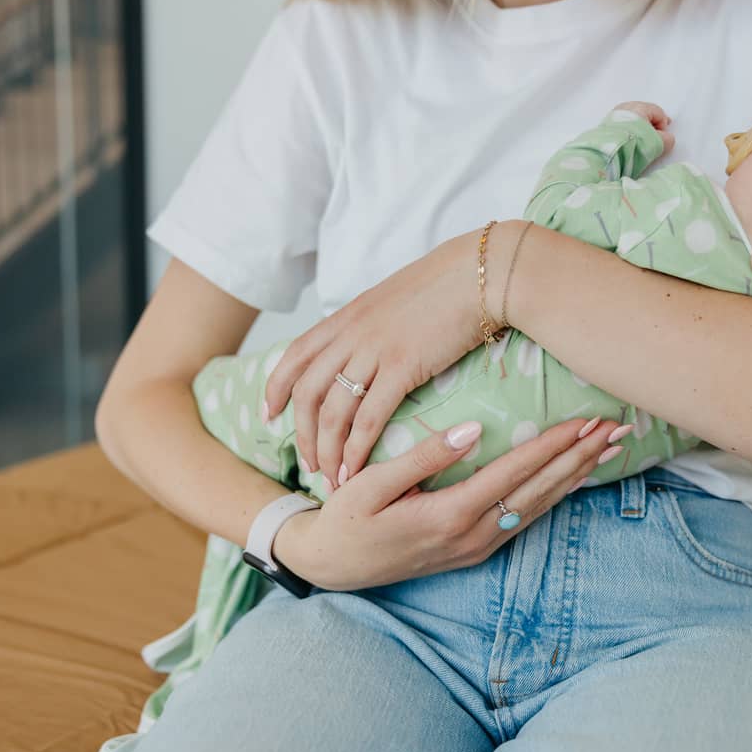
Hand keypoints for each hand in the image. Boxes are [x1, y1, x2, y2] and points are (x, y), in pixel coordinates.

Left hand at [262, 222, 527, 490]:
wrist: (481, 272)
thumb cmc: (449, 285)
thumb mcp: (395, 298)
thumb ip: (375, 323)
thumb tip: (373, 343)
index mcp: (347, 315)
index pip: (295, 356)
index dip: (276, 389)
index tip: (270, 415)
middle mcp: (351, 333)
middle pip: (307, 392)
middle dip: (303, 434)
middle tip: (309, 464)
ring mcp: (374, 350)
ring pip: (333, 411)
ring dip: (328, 451)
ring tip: (334, 479)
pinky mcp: (403, 367)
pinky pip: (369, 417)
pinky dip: (358, 448)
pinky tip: (358, 470)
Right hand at [273, 416, 625, 589]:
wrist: (332, 566)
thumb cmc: (345, 518)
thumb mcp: (371, 484)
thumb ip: (424, 456)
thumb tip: (472, 428)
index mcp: (449, 515)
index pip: (515, 472)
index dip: (554, 444)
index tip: (587, 419)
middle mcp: (473, 536)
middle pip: (540, 490)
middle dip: (581, 457)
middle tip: (619, 427)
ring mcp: (477, 547)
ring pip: (540, 506)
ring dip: (577, 475)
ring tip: (609, 448)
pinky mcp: (475, 551)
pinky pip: (526, 518)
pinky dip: (556, 494)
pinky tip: (574, 477)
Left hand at [614, 100, 674, 155]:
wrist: (609, 153)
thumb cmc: (634, 144)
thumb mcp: (658, 143)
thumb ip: (667, 139)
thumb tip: (666, 139)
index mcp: (640, 107)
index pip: (658, 112)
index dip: (664, 124)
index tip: (664, 136)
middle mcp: (626, 107)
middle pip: (645, 114)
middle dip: (651, 125)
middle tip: (655, 137)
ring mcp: (614, 115)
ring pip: (632, 120)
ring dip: (639, 129)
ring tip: (641, 141)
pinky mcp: (606, 125)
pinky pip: (622, 125)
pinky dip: (628, 132)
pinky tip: (629, 142)